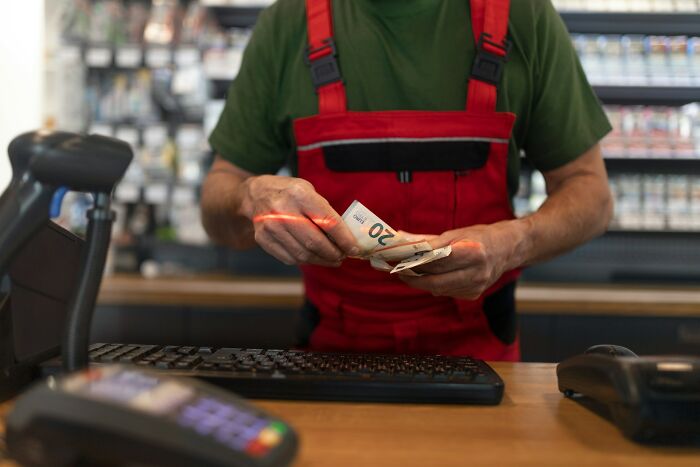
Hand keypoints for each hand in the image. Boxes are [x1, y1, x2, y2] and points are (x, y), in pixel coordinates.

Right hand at [241, 175, 358, 265]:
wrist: (256, 194)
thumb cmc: (290, 193)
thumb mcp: (309, 191)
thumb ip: (325, 212)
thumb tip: (346, 239)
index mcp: (299, 194)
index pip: (328, 221)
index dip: (344, 239)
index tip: (355, 249)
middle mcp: (283, 210)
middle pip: (315, 242)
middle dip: (333, 253)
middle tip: (343, 256)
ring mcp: (270, 226)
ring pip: (303, 254)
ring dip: (322, 260)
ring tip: (332, 259)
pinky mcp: (263, 239)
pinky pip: (290, 258)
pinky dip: (306, 261)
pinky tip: (314, 257)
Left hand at [398, 221, 525, 299]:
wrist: (508, 249)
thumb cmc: (479, 236)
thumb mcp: (455, 233)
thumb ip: (428, 240)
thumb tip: (400, 239)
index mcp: (473, 252)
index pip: (437, 262)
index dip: (415, 263)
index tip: (399, 262)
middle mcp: (477, 272)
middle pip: (436, 281)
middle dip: (414, 278)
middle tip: (399, 273)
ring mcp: (476, 286)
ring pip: (439, 289)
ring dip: (422, 283)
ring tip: (409, 274)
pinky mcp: (473, 295)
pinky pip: (447, 292)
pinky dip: (435, 285)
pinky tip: (429, 277)